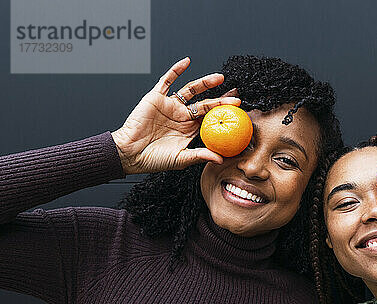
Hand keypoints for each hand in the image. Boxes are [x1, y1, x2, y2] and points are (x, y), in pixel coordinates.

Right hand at [111, 57, 240, 173]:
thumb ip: (200, 155)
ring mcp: (170, 105)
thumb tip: (221, 158)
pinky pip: (167, 80)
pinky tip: (186, 62)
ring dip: (205, 82)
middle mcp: (182, 116)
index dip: (224, 113)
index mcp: (190, 129)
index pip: (211, 118)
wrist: (129, 153)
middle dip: (221, 98)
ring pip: (191, 90)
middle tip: (236, 94)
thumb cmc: (153, 159)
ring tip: (220, 78)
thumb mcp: (181, 159)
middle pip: (205, 103)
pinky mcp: (156, 97)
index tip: (238, 109)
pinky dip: (176, 70)